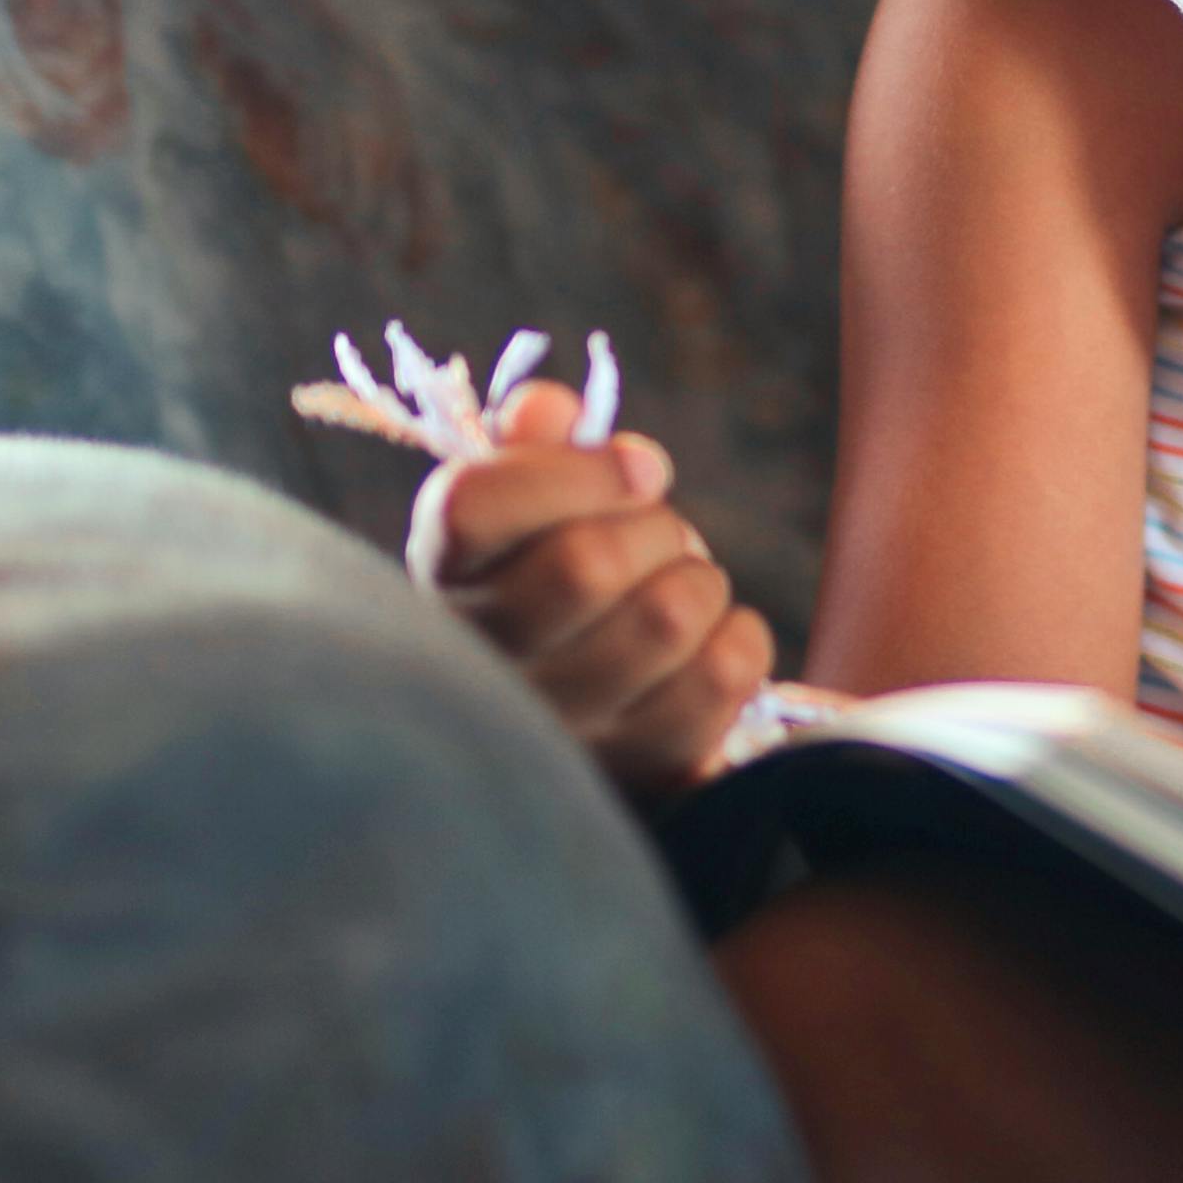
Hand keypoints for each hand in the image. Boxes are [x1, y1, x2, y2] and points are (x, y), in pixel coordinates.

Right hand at [416, 379, 782, 794]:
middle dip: (655, 527)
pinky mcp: (640, 770)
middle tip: (659, 538)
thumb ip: (534, 441)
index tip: (641, 469)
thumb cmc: (562, 576)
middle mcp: (480, 661)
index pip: (472, 506)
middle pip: (587, 563)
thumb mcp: (533, 501)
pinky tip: (707, 645)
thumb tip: (549, 412)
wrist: (595, 712)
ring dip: (699, 581)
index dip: (576, 471)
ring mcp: (559, 730)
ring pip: (668, 615)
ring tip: (677, 593)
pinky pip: (725, 672)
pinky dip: (740, 637)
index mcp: (442, 574)